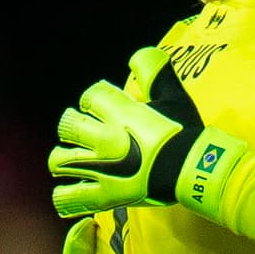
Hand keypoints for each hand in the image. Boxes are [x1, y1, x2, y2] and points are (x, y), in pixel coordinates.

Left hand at [48, 47, 245, 219]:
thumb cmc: (185, 133)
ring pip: (59, 160)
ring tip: (73, 161)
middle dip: (74, 127)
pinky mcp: (105, 195)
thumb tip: (139, 56)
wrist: (195, 169)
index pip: (89, 97)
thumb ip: (155, 73)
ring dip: (63, 160)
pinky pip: (69, 197)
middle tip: (86, 133)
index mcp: (119, 112)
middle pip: (67, 125)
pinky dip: (65, 196)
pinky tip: (70, 190)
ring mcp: (101, 168)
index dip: (93, 100)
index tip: (102, 106)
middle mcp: (104, 138)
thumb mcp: (174, 97)